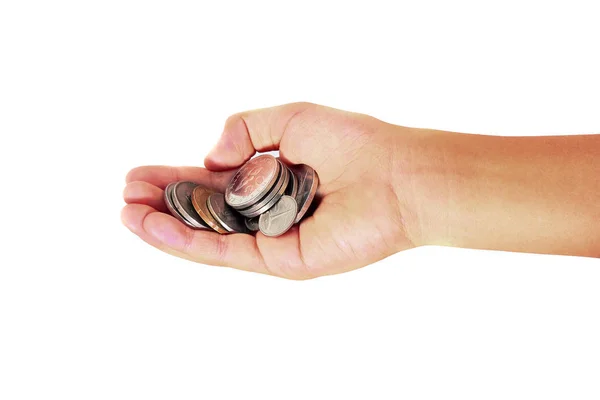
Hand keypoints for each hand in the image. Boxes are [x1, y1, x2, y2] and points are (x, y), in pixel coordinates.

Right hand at [122, 103, 417, 278]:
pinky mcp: (281, 260)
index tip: (138, 175)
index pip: (211, 183)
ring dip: (166, 227)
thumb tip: (209, 157)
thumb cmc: (352, 143)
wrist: (395, 175)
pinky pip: (227, 252)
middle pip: (204, 213)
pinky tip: (156, 228)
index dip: (175, 179)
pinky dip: (190, 241)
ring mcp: (272, 239)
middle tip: (126, 196)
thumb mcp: (289, 118)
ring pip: (209, 237)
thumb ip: (244, 130)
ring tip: (128, 214)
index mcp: (269, 178)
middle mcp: (267, 212)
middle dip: (163, 204)